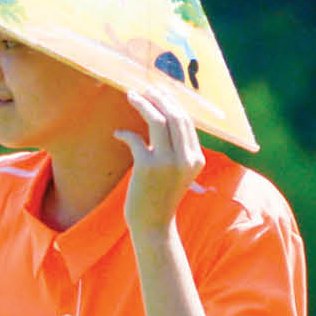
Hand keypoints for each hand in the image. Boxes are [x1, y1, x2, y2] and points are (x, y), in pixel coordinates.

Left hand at [115, 83, 204, 237]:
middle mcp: (187, 159)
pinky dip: (125, 133)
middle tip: (144, 90)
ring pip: (158, 121)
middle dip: (159, 98)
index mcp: (197, 159)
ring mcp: (168, 162)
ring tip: (132, 96)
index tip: (158, 93)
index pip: (187, 121)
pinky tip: (118, 133)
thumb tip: (163, 120)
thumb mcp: (178, 173)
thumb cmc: (161, 198)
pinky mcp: (147, 167)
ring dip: (143, 105)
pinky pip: (135, 139)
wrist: (154, 226)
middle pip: (175, 116)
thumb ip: (177, 151)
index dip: (172, 103)